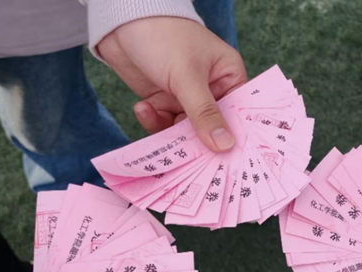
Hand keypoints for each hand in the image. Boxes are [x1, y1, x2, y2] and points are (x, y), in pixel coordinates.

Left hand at [98, 17, 247, 148]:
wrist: (122, 20)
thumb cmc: (164, 36)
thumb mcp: (186, 75)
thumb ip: (204, 113)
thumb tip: (225, 145)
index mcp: (228, 77)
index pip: (238, 114)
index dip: (234, 136)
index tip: (228, 160)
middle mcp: (211, 90)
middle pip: (211, 128)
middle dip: (197, 140)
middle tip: (187, 156)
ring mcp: (187, 98)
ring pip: (186, 131)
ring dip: (169, 129)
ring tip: (153, 114)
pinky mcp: (164, 102)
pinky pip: (164, 124)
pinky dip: (153, 120)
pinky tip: (142, 106)